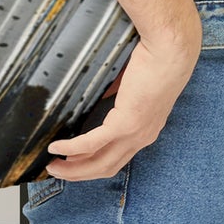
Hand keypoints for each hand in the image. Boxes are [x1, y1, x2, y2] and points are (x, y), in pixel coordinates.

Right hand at [41, 27, 201, 181]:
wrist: (170, 50)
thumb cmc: (158, 60)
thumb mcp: (134, 83)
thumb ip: (120, 95)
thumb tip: (106, 96)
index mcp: (146, 129)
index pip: (117, 157)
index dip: (94, 164)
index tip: (74, 163)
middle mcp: (142, 137)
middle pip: (106, 167)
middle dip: (79, 173)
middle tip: (57, 170)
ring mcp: (134, 133)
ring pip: (99, 162)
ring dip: (73, 168)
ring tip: (53, 166)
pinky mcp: (125, 123)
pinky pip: (93, 142)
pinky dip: (72, 147)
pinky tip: (56, 147)